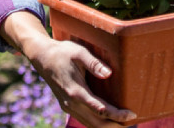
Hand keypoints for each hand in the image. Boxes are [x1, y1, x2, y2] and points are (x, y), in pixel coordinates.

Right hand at [0, 11, 134, 127]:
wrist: (42, 58)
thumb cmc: (62, 52)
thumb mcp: (79, 52)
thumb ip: (94, 63)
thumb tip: (109, 73)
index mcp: (76, 92)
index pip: (100, 109)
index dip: (117, 114)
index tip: (132, 114)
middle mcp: (71, 104)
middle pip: (96, 123)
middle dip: (115, 125)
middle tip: (132, 121)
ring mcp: (68, 107)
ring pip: (90, 124)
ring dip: (106, 126)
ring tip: (123, 123)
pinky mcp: (67, 106)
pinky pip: (84, 120)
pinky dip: (97, 123)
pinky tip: (107, 119)